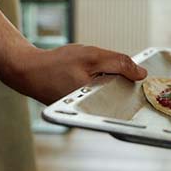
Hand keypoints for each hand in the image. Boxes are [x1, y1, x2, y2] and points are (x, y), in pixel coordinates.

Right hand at [9, 44, 147, 104]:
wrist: (28, 71)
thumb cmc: (58, 63)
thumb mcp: (92, 57)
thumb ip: (119, 63)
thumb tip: (142, 74)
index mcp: (96, 104)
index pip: (127, 98)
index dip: (134, 84)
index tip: (139, 74)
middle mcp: (91, 113)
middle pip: (120, 98)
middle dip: (123, 83)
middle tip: (118, 69)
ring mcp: (86, 111)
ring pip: (110, 96)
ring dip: (113, 82)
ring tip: (100, 71)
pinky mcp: (81, 107)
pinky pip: (101, 95)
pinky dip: (102, 84)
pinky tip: (95, 75)